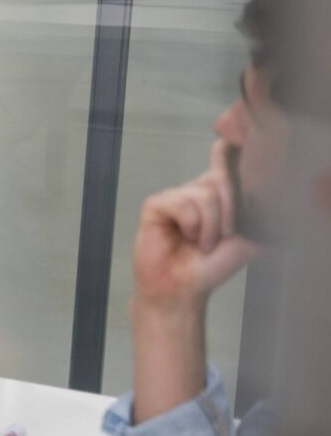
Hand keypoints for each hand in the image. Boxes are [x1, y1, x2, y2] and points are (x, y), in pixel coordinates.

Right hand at [131, 140, 260, 312]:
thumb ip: (263, 215)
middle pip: (221, 176)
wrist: (185, 288)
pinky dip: (191, 225)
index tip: (234, 148)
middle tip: (225, 235)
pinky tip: (185, 237)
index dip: (229, 150)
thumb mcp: (250, 238)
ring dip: (210, 226)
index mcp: (218, 193)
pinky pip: (181, 203)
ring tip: (202, 243)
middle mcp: (196, 190)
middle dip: (231, 210)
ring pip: (204, 194)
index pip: (225, 156)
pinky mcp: (156, 205)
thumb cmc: (212, 265)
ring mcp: (175, 196)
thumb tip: (280, 199)